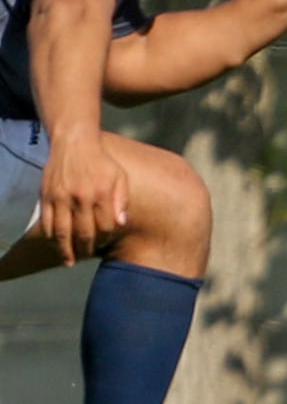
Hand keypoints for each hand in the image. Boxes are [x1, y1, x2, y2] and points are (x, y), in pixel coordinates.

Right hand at [38, 134, 126, 264]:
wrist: (74, 143)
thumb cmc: (101, 161)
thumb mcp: (120, 176)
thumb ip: (122, 200)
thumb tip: (121, 224)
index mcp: (102, 194)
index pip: (104, 227)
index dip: (105, 239)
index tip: (104, 244)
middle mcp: (81, 197)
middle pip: (83, 233)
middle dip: (86, 248)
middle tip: (87, 254)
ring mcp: (61, 198)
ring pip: (62, 232)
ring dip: (65, 249)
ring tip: (69, 260)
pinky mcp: (46, 196)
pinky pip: (46, 222)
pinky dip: (50, 236)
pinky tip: (55, 244)